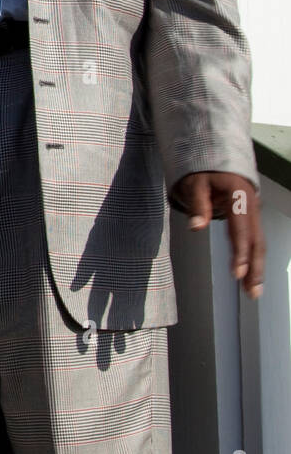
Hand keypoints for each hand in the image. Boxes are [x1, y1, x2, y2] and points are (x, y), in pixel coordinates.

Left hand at [173, 171, 264, 297]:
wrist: (218, 161)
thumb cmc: (203, 172)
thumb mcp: (194, 183)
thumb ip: (197, 205)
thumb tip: (195, 228)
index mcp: (240, 197)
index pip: (241, 230)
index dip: (240, 253)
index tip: (237, 274)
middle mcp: (252, 208)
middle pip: (256, 242)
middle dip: (255, 269)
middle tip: (252, 293)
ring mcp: (254, 214)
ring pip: (258, 244)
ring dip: (257, 268)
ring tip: (253, 292)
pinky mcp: (250, 219)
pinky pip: (254, 241)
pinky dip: (254, 259)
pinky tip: (251, 276)